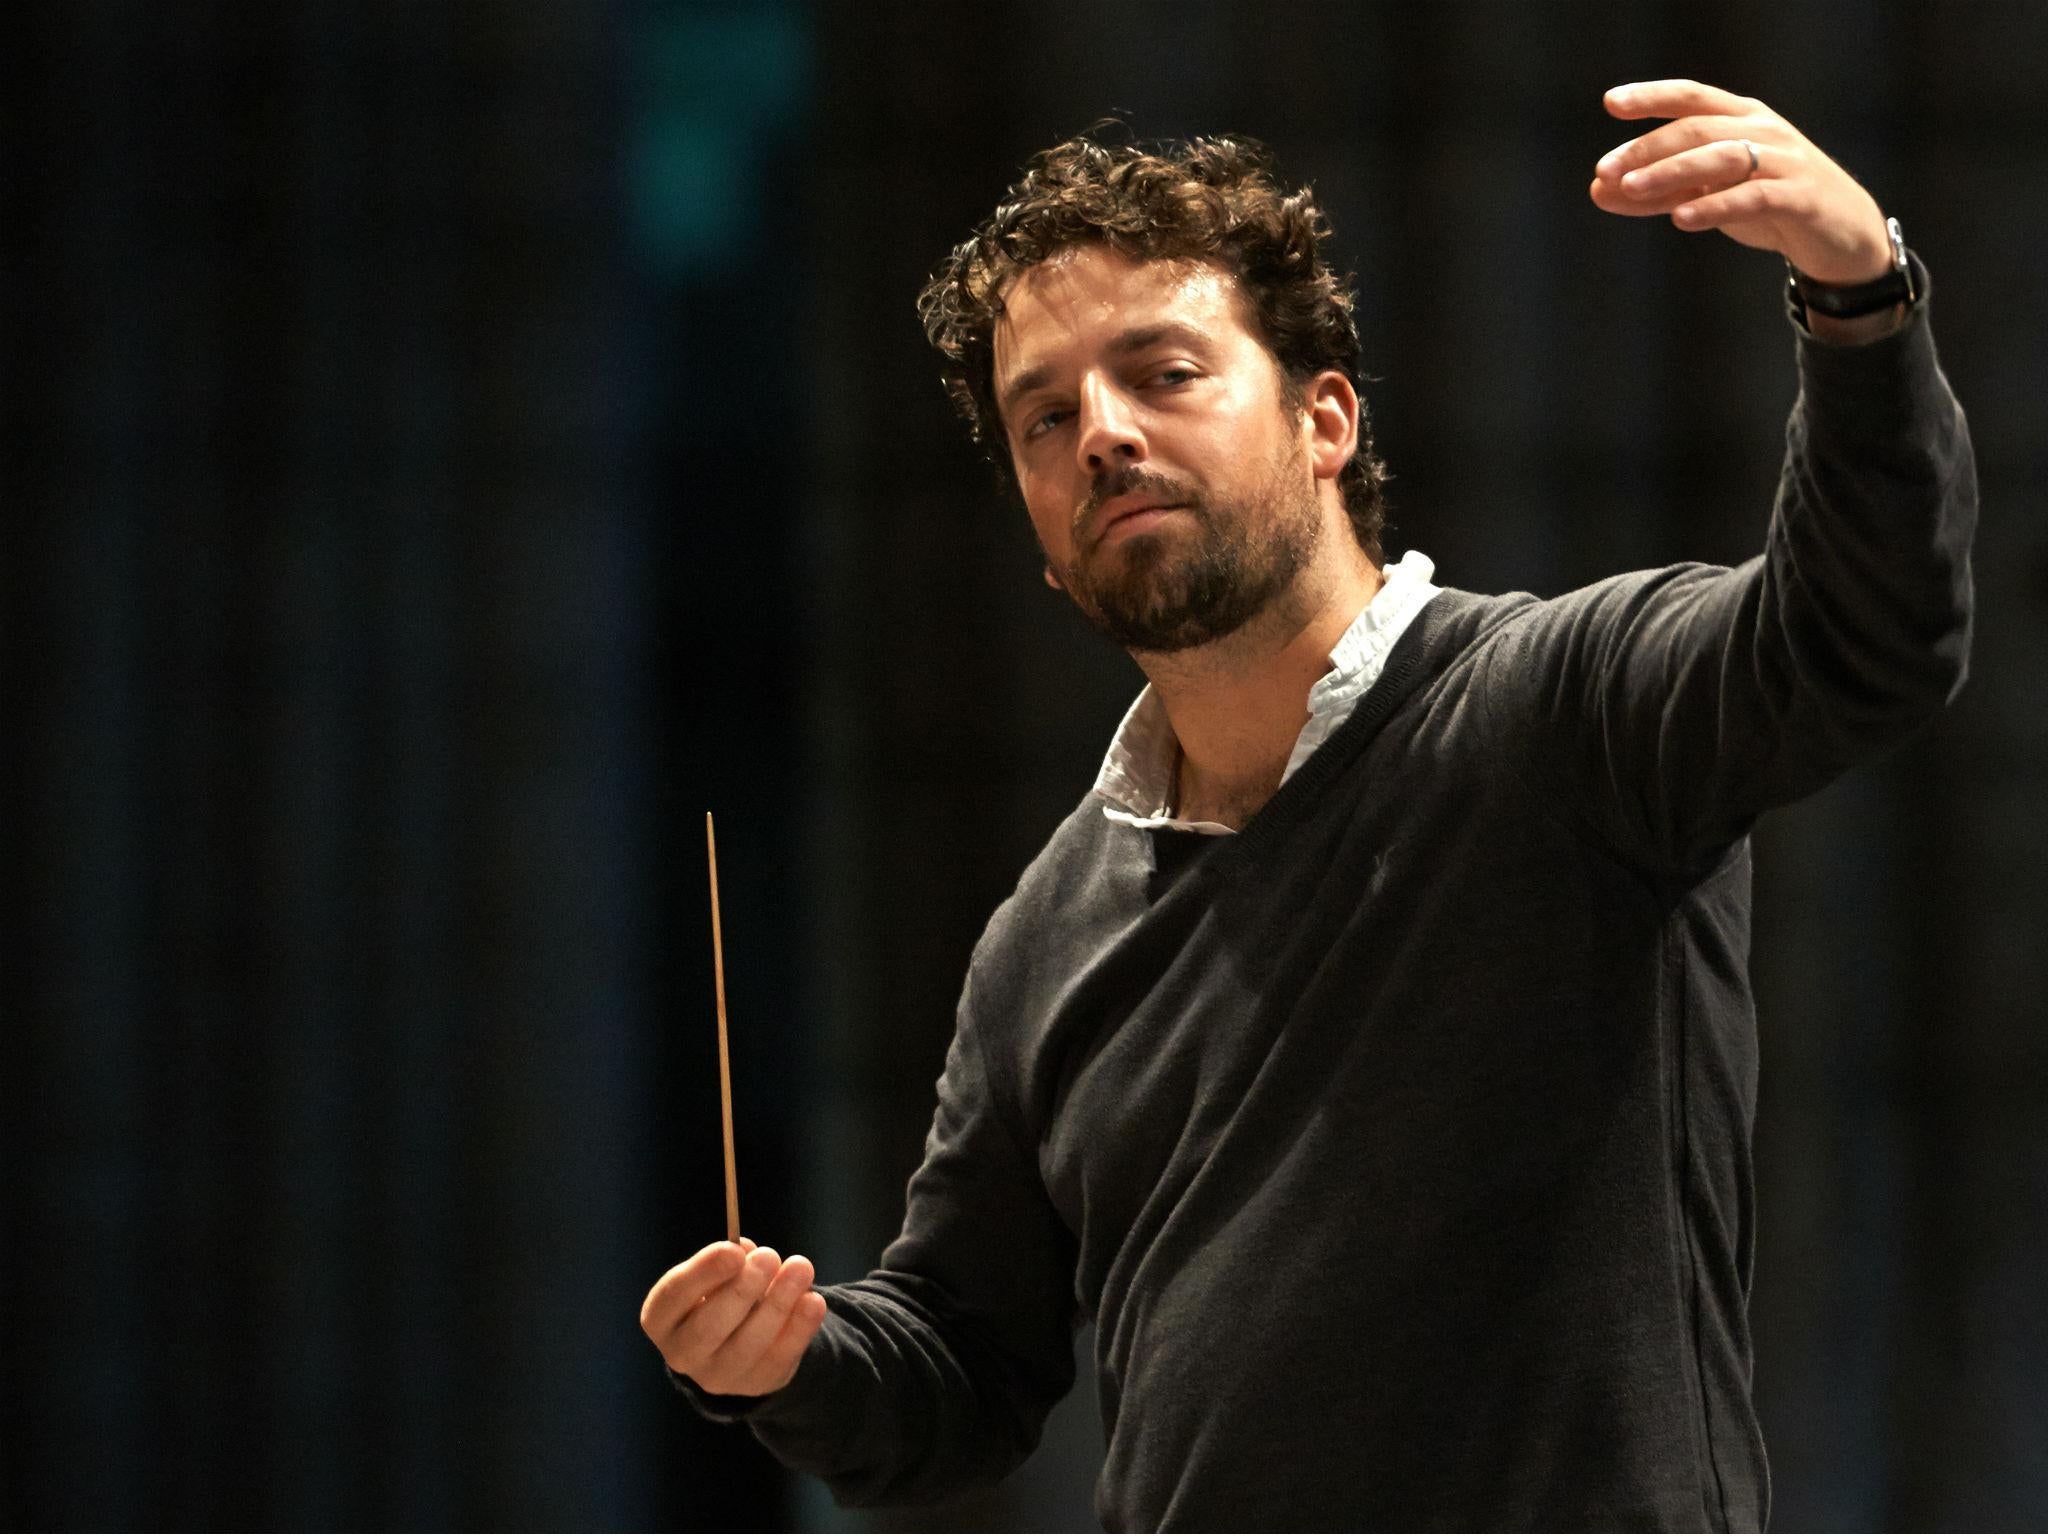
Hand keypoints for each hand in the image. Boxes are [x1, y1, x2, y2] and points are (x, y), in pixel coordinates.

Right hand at [640, 1238, 828, 1396]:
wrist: (737, 1341)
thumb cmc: (720, 1294)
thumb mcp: (715, 1275)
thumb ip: (728, 1262)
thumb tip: (751, 1254)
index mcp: (662, 1318)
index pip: (674, 1295)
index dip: (703, 1272)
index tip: (734, 1250)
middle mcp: (682, 1353)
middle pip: (709, 1327)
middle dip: (742, 1290)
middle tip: (769, 1256)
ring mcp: (718, 1376)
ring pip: (748, 1344)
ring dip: (778, 1304)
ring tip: (800, 1268)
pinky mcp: (755, 1384)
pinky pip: (779, 1357)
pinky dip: (800, 1327)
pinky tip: (813, 1300)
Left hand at [1588, 79, 1893, 284]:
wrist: (1840, 234)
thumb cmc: (1765, 204)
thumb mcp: (1706, 195)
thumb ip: (1656, 192)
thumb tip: (1597, 189)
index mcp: (1741, 118)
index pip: (1692, 97)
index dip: (1653, 95)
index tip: (1611, 102)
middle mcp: (1764, 131)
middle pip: (1699, 129)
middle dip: (1648, 148)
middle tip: (1606, 169)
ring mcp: (1785, 161)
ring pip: (1723, 157)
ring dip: (1673, 171)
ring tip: (1631, 189)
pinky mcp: (1801, 197)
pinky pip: (1754, 196)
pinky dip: (1716, 206)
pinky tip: (1681, 219)